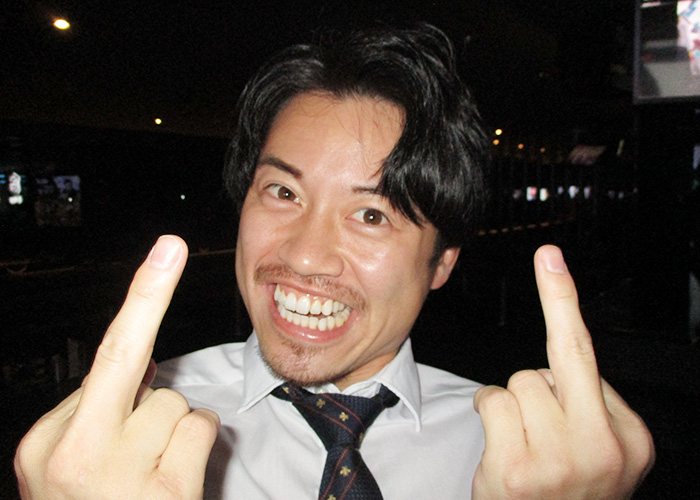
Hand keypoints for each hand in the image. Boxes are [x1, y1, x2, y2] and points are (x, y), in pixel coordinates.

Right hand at [14, 235, 219, 498]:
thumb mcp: (76, 465)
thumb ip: (103, 412)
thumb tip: (141, 364)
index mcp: (45, 444)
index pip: (107, 355)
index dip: (145, 295)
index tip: (169, 249)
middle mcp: (75, 454)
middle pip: (142, 377)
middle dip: (148, 398)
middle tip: (136, 449)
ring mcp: (122, 476)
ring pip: (176, 405)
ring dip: (171, 435)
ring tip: (147, 481)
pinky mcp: (167, 492)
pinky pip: (200, 430)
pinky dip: (194, 450)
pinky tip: (170, 488)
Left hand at [472, 245, 653, 498]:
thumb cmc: (564, 492)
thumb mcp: (598, 454)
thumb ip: (586, 406)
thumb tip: (552, 365)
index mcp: (632, 439)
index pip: (593, 360)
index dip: (565, 302)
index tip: (550, 258)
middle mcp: (604, 447)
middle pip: (559, 360)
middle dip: (554, 305)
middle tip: (548, 260)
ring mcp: (562, 460)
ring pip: (520, 380)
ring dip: (514, 402)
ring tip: (523, 440)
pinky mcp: (518, 470)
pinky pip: (493, 400)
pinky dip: (490, 413)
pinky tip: (503, 449)